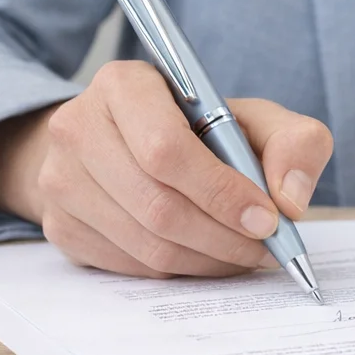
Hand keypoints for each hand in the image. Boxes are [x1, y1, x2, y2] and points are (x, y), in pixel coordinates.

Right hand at [0, 62, 332, 278]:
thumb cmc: (199, 126)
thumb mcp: (253, 116)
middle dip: (223, 235)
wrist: (128, 140)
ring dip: (207, 260)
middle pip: (156, 203)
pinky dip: (179, 270)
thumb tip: (292, 200)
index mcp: (123, 83)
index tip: (268, 219)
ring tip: (245, 253)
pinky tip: (209, 256)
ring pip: (143, 244)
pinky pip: (128, 266)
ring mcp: (59, 179)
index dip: (220, 191)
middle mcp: (78, 126)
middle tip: (266, 247)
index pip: (166, 148)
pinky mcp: (59, 226)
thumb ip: (294, 142)